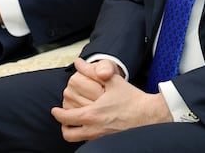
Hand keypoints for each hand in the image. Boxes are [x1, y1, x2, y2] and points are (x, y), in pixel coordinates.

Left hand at [51, 58, 172, 142]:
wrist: (149, 115)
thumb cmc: (132, 99)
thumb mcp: (113, 81)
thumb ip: (93, 71)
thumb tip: (79, 63)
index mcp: (92, 114)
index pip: (65, 117)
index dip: (57, 113)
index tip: (55, 110)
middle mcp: (93, 128)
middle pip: (68, 133)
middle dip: (62, 125)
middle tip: (63, 118)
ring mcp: (100, 137)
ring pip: (76, 140)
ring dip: (72, 132)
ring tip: (72, 125)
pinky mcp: (107, 141)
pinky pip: (88, 142)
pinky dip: (84, 136)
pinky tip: (88, 128)